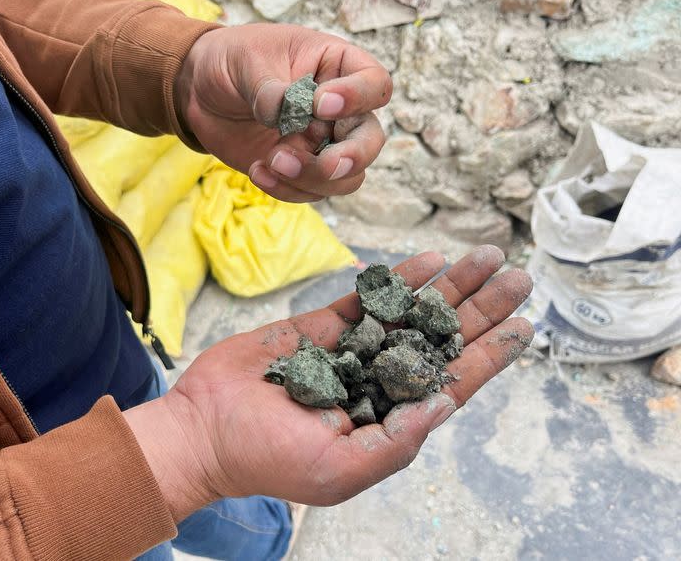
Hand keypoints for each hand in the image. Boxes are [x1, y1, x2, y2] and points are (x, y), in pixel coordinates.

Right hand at [125, 246, 533, 521]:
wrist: (204, 428)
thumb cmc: (269, 460)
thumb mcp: (340, 470)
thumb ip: (397, 441)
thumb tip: (445, 402)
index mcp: (389, 419)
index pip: (450, 382)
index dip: (489, 355)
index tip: (525, 328)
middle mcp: (378, 380)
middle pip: (441, 339)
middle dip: (481, 308)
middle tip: (518, 277)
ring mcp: (351, 349)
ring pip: (411, 312)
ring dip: (449, 285)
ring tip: (486, 257)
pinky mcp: (321, 326)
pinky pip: (368, 298)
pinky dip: (398, 279)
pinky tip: (428, 261)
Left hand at [175, 23, 390, 202]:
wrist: (200, 91)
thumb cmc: (233, 61)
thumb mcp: (248, 61)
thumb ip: (272, 90)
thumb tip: (285, 115)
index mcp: (337, 68)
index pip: (375, 84)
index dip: (359, 98)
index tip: (321, 103)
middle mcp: (339, 111)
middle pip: (371, 140)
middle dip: (352, 157)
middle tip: (327, 164)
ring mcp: (321, 144)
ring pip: (345, 177)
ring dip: (313, 178)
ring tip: (272, 161)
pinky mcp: (299, 170)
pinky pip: (310, 192)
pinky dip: (286, 189)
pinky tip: (258, 171)